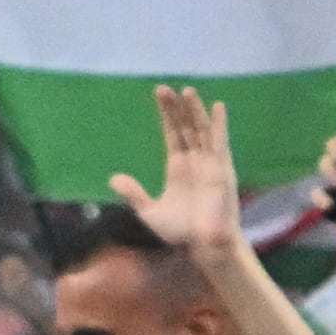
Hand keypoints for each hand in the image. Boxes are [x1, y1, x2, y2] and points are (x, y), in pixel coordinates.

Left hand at [106, 86, 246, 263]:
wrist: (204, 246)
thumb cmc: (181, 232)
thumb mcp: (150, 212)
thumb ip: (134, 194)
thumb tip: (113, 178)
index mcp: (177, 168)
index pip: (172, 134)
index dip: (166, 115)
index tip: (160, 94)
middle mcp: (194, 161)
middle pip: (185, 127)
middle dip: (176, 108)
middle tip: (164, 88)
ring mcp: (209, 163)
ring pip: (201, 130)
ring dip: (195, 111)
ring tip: (187, 91)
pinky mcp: (222, 169)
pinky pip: (220, 143)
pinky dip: (219, 125)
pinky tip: (217, 107)